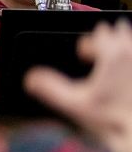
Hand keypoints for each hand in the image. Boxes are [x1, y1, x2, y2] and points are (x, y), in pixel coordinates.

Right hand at [25, 20, 131, 151]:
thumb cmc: (112, 119)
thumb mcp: (74, 104)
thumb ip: (50, 88)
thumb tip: (30, 78)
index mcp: (113, 54)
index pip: (100, 32)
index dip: (87, 45)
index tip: (83, 57)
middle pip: (121, 31)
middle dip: (108, 42)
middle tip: (99, 60)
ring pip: (130, 44)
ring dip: (122, 51)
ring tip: (113, 68)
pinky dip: (128, 65)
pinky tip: (122, 81)